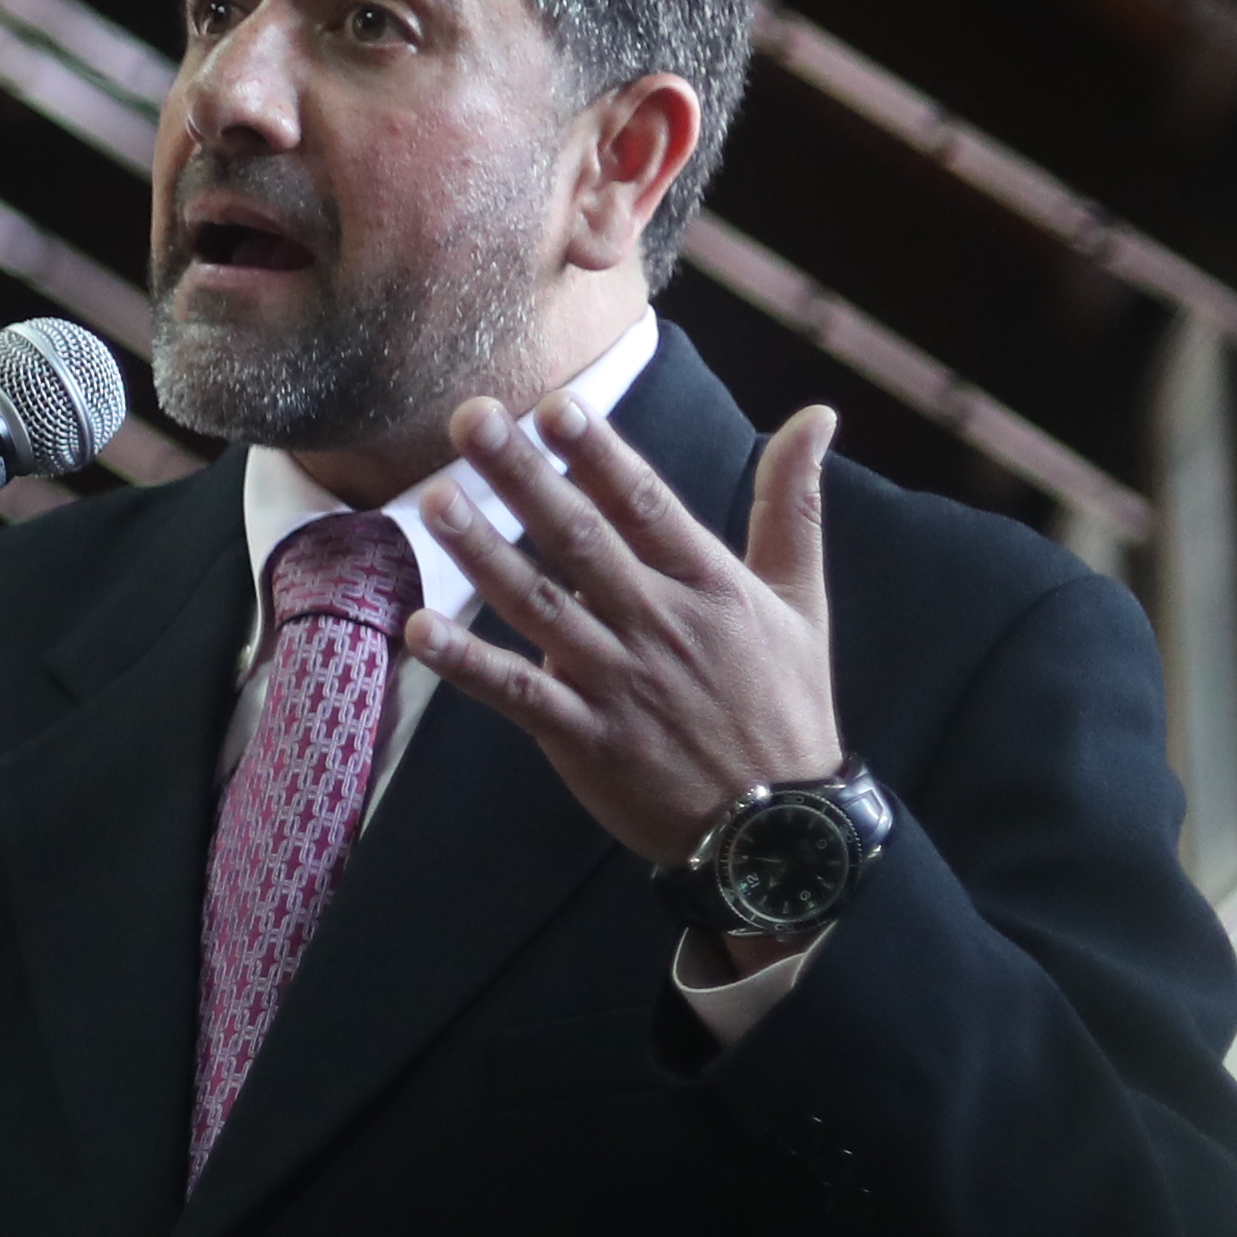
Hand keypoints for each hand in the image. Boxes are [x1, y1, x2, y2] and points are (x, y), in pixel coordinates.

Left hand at [400, 393, 845, 867]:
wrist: (779, 830)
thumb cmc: (785, 702)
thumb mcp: (801, 597)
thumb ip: (792, 503)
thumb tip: (817, 414)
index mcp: (710, 585)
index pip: (646, 504)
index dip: (598, 453)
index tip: (554, 406)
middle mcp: (660, 624)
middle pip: (582, 539)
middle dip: (524, 477)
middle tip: (470, 418)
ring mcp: (617, 681)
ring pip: (539, 605)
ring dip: (483, 553)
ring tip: (435, 502)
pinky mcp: (582, 737)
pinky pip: (515, 693)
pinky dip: (466, 664)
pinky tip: (418, 628)